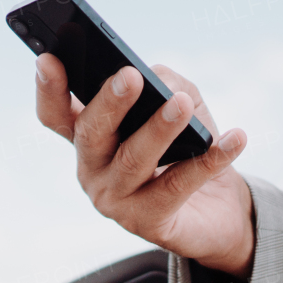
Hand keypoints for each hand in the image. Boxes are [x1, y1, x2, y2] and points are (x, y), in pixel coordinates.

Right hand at [35, 54, 254, 277]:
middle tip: (129, 76)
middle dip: (109, 104)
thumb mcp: (179, 102)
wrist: (219, 208)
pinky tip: (234, 139)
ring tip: (182, 104)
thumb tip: (160, 81)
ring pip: (133, 160)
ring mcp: (115, 200)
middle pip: (89, 134)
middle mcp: (92, 169)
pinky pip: (178, 186)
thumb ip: (166, 82)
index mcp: (89, 138)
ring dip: (159, 129)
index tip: (48, 59)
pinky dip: (209, 160)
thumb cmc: (189, 147)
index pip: (56, 114)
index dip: (48, 89)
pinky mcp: (149, 222)